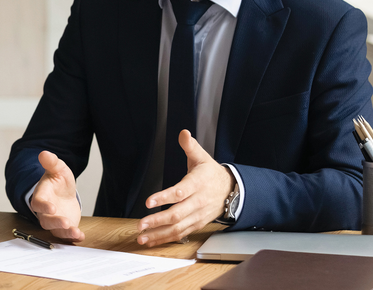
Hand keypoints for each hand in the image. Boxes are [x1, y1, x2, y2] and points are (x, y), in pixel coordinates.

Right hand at [30, 151, 84, 241]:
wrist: (64, 193)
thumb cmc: (58, 181)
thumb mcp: (58, 169)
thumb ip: (52, 163)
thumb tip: (44, 153)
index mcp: (41, 197)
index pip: (38, 203)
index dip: (43, 206)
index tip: (51, 207)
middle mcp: (45, 212)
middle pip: (46, 221)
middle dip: (55, 222)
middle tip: (65, 222)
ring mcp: (55, 221)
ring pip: (56, 230)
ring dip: (65, 232)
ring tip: (75, 232)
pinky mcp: (64, 227)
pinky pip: (66, 235)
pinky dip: (73, 237)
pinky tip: (81, 236)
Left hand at [136, 130, 233, 246]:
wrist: (231, 190)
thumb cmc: (211, 174)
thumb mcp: (202, 157)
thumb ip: (190, 146)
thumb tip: (183, 133)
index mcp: (198, 183)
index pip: (180, 192)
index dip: (164, 197)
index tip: (149, 201)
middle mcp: (198, 202)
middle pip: (177, 214)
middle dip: (157, 221)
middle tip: (141, 224)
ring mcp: (198, 215)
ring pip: (178, 227)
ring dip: (159, 234)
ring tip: (142, 237)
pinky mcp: (197, 224)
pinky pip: (181, 234)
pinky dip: (166, 239)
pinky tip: (153, 240)